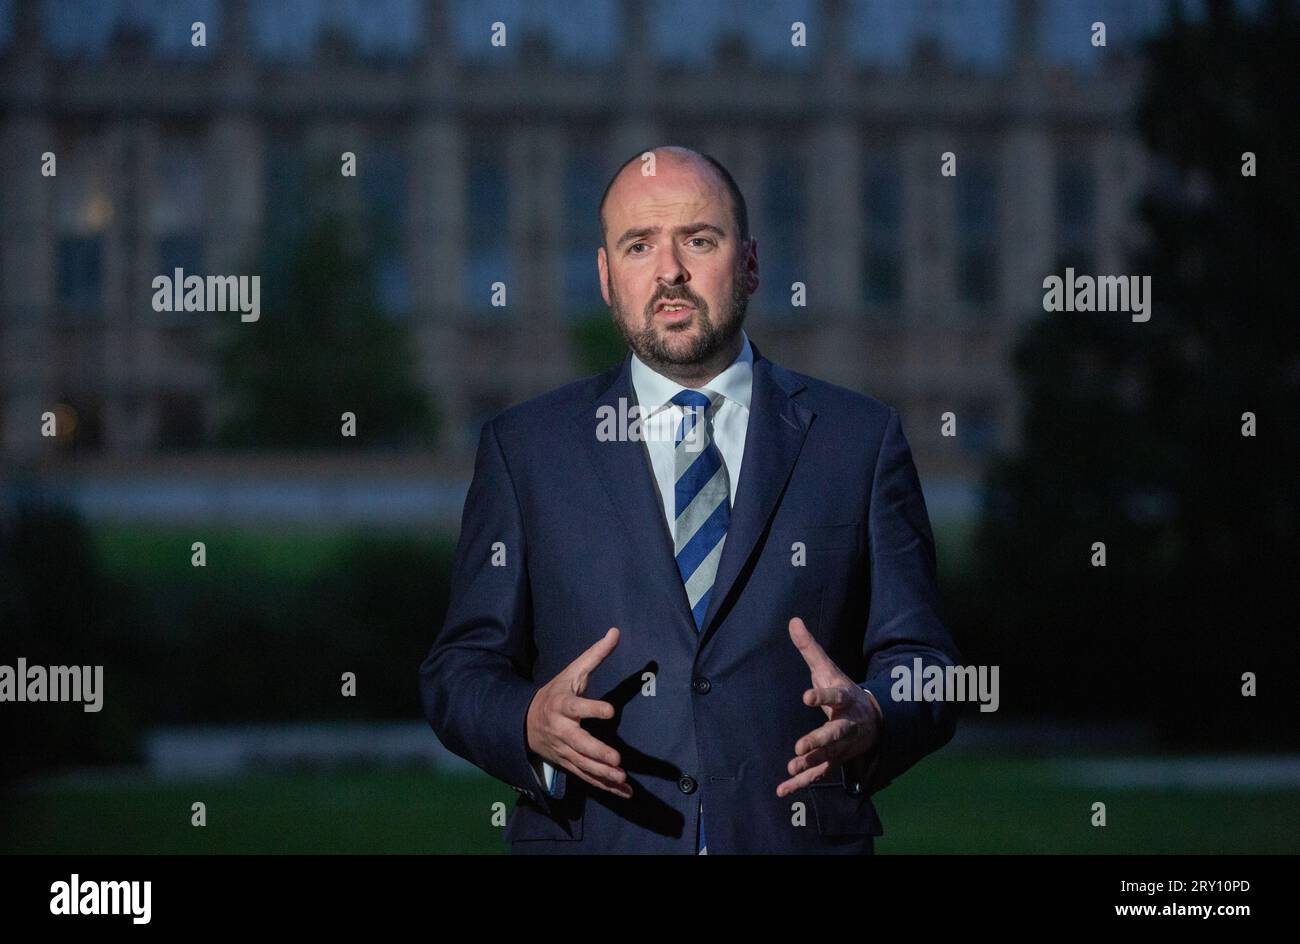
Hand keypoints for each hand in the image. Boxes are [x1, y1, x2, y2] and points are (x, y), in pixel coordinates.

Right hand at [525, 627, 631, 798]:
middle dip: (597, 753)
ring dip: (602, 774)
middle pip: (579, 743)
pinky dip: (604, 787)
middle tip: (616, 760)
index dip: (592, 708)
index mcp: (563, 705)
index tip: (609, 710)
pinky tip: (624, 792)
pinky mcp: (568, 764)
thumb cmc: (556, 692)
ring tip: (622, 779)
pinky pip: (587, 777)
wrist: (525, 722)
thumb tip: (616, 631)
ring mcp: (564, 750)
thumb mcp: (572, 672)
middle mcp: (562, 730)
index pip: (577, 707)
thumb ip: (595, 655)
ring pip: (583, 765)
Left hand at [777, 617, 882, 797]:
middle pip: (835, 733)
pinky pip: (819, 774)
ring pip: (829, 756)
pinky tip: (783, 790)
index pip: (834, 695)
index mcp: (845, 698)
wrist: (874, 721)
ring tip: (792, 766)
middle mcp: (847, 724)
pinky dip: (802, 783)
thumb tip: (793, 620)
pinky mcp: (836, 761)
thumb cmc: (844, 691)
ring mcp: (843, 745)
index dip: (822, 696)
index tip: (806, 696)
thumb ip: (810, 648)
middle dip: (820, 740)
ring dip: (811, 763)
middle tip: (801, 745)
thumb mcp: (828, 669)